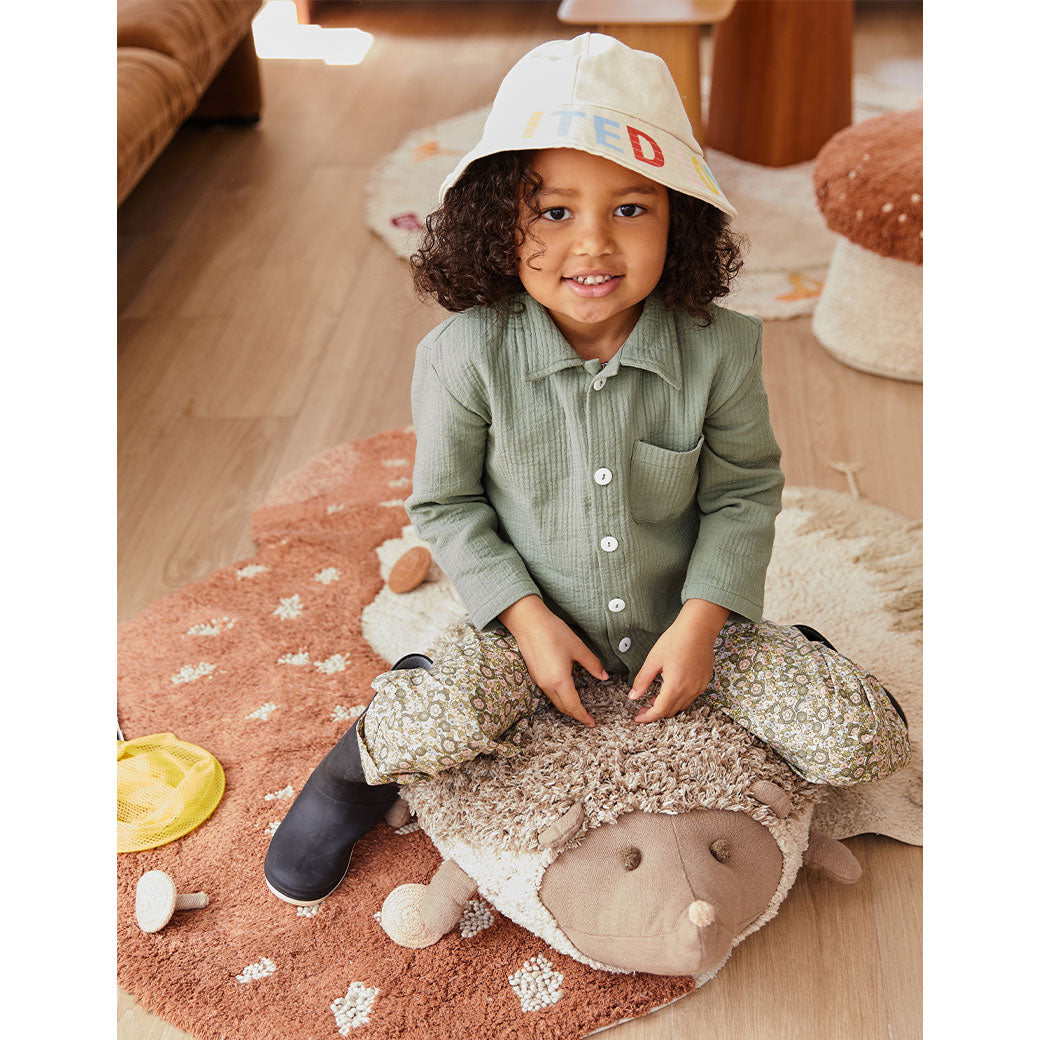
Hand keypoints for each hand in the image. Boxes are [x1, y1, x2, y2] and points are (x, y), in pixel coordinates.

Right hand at [499, 596, 607, 726]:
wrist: (528, 621)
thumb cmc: (553, 631)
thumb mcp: (577, 647)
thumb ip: (592, 664)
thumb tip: (604, 676)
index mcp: (559, 680)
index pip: (573, 706)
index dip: (583, 716)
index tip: (592, 723)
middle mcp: (547, 684)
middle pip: (563, 707)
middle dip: (575, 715)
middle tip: (587, 719)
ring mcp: (538, 680)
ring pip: (554, 701)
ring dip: (566, 707)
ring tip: (578, 708)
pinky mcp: (534, 674)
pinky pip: (548, 693)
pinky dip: (558, 698)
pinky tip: (565, 693)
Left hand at [628, 600, 728, 722]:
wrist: (698, 627)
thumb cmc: (675, 640)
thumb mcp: (653, 660)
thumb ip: (642, 681)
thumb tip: (632, 697)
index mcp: (675, 686)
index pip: (660, 711)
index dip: (647, 717)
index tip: (638, 718)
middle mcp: (690, 690)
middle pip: (671, 711)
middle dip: (656, 713)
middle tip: (642, 708)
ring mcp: (699, 686)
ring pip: (682, 706)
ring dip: (668, 706)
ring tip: (654, 699)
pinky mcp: (705, 680)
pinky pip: (691, 697)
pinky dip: (679, 698)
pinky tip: (670, 689)